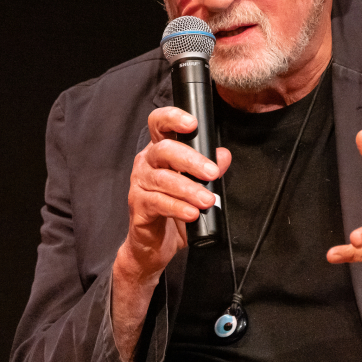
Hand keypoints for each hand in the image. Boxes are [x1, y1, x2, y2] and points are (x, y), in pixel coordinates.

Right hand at [119, 106, 231, 281]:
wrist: (155, 244)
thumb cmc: (175, 208)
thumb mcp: (197, 186)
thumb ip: (209, 169)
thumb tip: (223, 156)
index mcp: (159, 150)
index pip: (159, 123)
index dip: (172, 118)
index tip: (192, 123)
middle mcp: (146, 163)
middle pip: (164, 150)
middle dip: (191, 160)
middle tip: (212, 173)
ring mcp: (139, 184)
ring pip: (163, 179)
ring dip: (189, 189)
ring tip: (207, 200)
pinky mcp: (138, 207)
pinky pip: (158, 203)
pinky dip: (177, 207)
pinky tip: (192, 213)